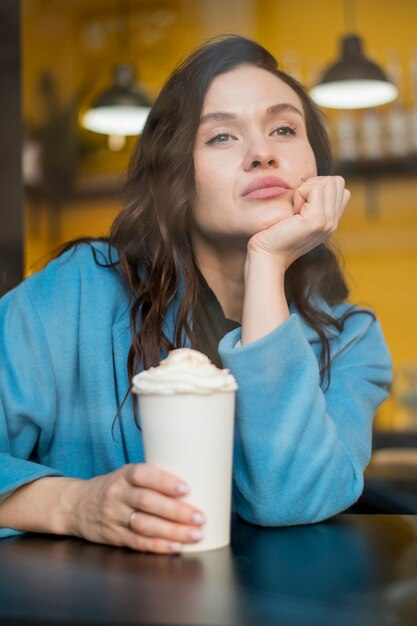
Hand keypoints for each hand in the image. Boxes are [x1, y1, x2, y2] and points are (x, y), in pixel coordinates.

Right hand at [66, 464, 205, 553]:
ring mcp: (114, 517)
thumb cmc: (114, 488)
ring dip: (172, 531)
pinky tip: (176, 547)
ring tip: (194, 534)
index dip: (164, 481)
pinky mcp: (114, 536)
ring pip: (144, 525)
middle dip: (176, 511)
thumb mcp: (126, 475)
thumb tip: (194, 483)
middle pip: (147, 502)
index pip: (143, 475)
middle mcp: (118, 495)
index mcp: (124, 475)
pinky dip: (158, 546)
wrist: (76, 505)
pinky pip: (138, 543)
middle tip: (199, 517)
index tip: (186, 488)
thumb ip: (152, 479)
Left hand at [247, 176, 349, 269]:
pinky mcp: (317, 220)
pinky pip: (315, 188)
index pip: (339, 188)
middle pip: (337, 182)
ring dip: (306, 189)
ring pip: (328, 182)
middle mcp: (333, 222)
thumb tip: (312, 182)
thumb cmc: (273, 235)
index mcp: (330, 222)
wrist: (267, 255)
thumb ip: (310, 204)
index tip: (301, 203)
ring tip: (295, 209)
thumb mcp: (296, 217)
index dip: (319, 186)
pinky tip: (292, 211)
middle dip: (314, 184)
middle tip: (297, 204)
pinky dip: (300, 193)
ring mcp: (328, 222)